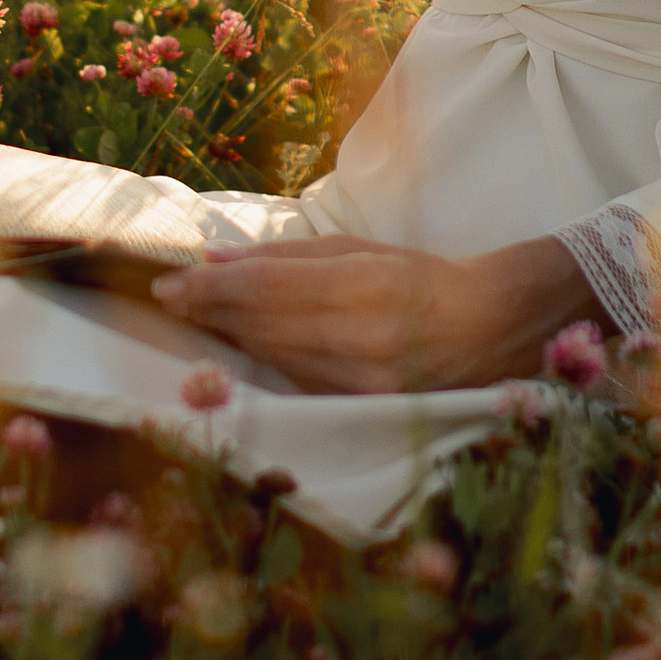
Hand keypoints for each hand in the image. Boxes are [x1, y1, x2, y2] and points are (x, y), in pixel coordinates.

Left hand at [150, 231, 589, 394]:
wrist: (493, 333)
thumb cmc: (426, 279)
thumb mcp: (363, 251)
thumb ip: (290, 256)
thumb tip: (218, 260)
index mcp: (365, 289)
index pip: (269, 289)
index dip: (213, 288)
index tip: (170, 283)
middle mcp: (360, 342)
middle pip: (263, 326)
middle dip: (209, 311)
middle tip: (167, 296)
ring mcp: (359, 383)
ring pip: (272, 357)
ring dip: (228, 337)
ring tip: (195, 315)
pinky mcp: (359, 409)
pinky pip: (294, 380)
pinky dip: (263, 359)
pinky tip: (240, 343)